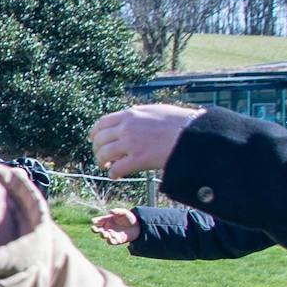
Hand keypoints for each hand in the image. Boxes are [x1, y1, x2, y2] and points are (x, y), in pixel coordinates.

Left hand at [86, 104, 202, 176]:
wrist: (192, 134)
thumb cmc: (179, 122)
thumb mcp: (155, 111)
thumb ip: (139, 115)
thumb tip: (129, 119)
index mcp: (130, 114)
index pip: (102, 122)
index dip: (95, 132)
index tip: (94, 139)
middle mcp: (127, 128)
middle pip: (100, 140)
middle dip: (97, 149)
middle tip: (101, 156)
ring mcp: (131, 144)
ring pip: (104, 154)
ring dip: (102, 161)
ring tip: (106, 166)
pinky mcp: (138, 159)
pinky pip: (116, 168)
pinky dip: (112, 173)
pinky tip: (115, 175)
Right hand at [88, 208, 139, 246]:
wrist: (139, 226)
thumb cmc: (130, 218)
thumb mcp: (125, 212)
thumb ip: (118, 211)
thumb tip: (110, 211)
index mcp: (107, 220)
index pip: (97, 221)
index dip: (94, 221)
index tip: (94, 221)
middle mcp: (107, 227)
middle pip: (97, 229)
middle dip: (94, 229)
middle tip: (95, 229)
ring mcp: (111, 234)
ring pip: (103, 236)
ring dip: (102, 235)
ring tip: (105, 233)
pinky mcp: (116, 240)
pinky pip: (110, 241)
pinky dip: (109, 240)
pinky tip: (109, 237)